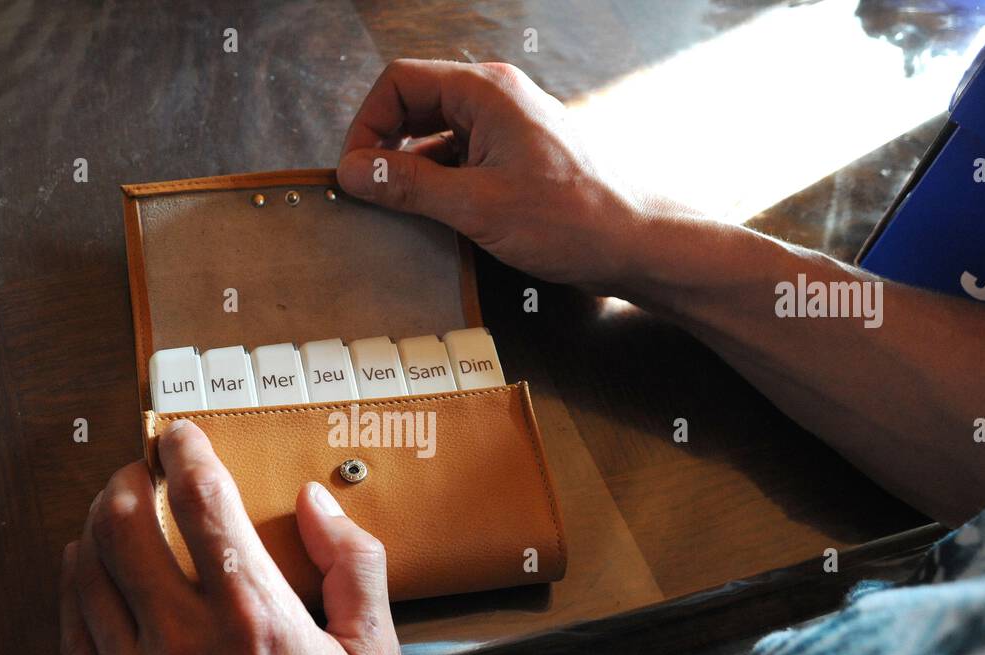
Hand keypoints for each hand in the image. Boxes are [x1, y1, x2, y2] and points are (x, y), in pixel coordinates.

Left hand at [59, 420, 400, 654]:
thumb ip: (355, 572)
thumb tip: (318, 509)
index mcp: (254, 624)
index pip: (201, 503)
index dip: (184, 451)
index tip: (180, 436)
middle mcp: (183, 647)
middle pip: (120, 524)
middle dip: (126, 479)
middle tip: (139, 473)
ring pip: (84, 574)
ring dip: (94, 529)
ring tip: (112, 521)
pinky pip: (72, 637)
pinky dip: (78, 593)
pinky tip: (93, 586)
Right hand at [337, 59, 668, 292]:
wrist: (632, 243)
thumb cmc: (571, 219)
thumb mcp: (474, 204)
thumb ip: (407, 185)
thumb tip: (352, 172)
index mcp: (486, 91)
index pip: (400, 82)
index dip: (367, 123)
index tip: (354, 171)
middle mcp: (495, 99)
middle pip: (415, 104)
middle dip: (383, 144)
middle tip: (366, 190)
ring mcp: (506, 127)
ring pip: (435, 134)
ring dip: (409, 168)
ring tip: (396, 208)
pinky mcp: (514, 157)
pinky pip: (459, 158)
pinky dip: (436, 183)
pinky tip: (431, 216)